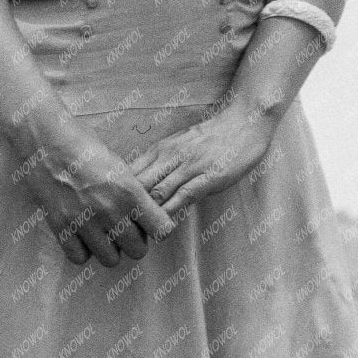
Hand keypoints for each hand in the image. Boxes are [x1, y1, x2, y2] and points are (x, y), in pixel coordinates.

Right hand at [17, 121, 176, 268]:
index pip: (163, 230)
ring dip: (109, 249)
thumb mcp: (119, 164)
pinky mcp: (60, 226)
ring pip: (111, 260)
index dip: (157, 228)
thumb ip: (133, 193)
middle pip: (138, 250)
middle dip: (133, 241)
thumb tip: (145, 217)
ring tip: (101, 233)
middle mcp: (109, 210)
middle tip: (123, 227)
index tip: (149, 223)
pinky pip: (79, 258)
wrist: (45, 138)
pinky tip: (81, 234)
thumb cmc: (84, 144)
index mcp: (129, 191)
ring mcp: (83, 221)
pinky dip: (82, 249)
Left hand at [127, 100, 276, 219]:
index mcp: (160, 149)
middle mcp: (170, 156)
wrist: (243, 123)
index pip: (130, 173)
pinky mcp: (207, 176)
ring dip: (147, 215)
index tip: (113, 213)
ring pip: (158, 192)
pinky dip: (171, 213)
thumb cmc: (210, 136)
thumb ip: (160, 164)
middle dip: (127, 208)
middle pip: (139, 185)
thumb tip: (141, 186)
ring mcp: (189, 166)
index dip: (119, 194)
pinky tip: (164, 227)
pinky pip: (183, 196)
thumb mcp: (178, 144)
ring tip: (137, 235)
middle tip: (120, 230)